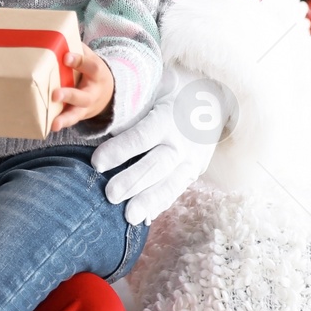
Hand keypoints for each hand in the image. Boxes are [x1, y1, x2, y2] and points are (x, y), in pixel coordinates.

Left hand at [51, 46, 113, 130]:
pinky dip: (61, 124)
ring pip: (77, 114)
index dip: (78, 61)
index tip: (65, 56)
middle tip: (55, 94)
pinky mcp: (78, 115)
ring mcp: (86, 107)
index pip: (90, 66)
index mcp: (97, 74)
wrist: (108, 92)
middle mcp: (93, 92)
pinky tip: (49, 126)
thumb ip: (77, 48)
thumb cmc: (92, 70)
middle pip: (83, 96)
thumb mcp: (91, 57)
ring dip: (65, 119)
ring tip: (54, 124)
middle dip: (69, 95)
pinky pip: (70, 120)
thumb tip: (57, 33)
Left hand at [90, 69, 223, 224]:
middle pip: (157, 165)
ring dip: (149, 201)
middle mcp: (182, 142)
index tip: (97, 162)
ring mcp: (192, 160)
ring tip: (129, 217)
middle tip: (111, 194)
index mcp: (168, 118)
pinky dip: (162, 204)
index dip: (120, 150)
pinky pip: (177, 190)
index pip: (142, 137)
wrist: (213, 102)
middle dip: (133, 181)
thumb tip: (105, 133)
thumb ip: (133, 113)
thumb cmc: (171, 94)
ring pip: (171, 184)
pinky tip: (146, 217)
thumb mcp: (154, 93)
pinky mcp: (195, 172)